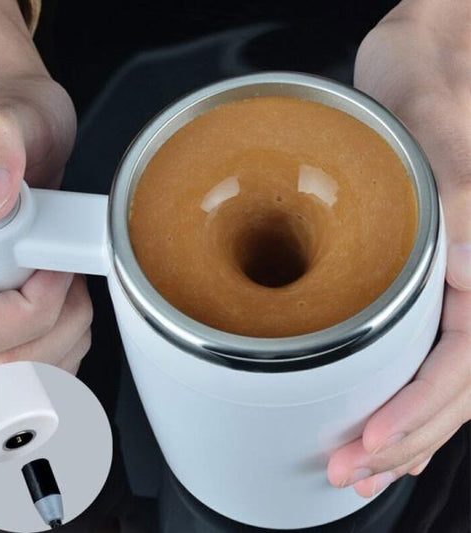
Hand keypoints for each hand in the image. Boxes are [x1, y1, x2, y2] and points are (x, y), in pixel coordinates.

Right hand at [0, 1, 91, 384]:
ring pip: (25, 378)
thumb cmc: (2, 129)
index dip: (32, 306)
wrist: (11, 139)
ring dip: (68, 334)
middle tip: (65, 273)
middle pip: (4, 367)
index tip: (55, 266)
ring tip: (64, 283)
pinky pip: (36, 375)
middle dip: (60, 323)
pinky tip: (64, 306)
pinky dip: (67, 345)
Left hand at [328, 1, 470, 496]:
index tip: (368, 446)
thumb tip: (445, 287)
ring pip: (439, 384)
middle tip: (347, 473)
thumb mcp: (434, 161)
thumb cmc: (428, 109)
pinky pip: (424, 356)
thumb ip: (450, 222)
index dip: (417, 415)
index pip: (463, 369)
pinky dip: (402, 398)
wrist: (419, 81)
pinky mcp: (427, 288)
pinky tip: (380, 424)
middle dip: (400, 440)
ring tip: (359, 469)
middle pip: (451, 392)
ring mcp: (455, 293)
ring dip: (402, 432)